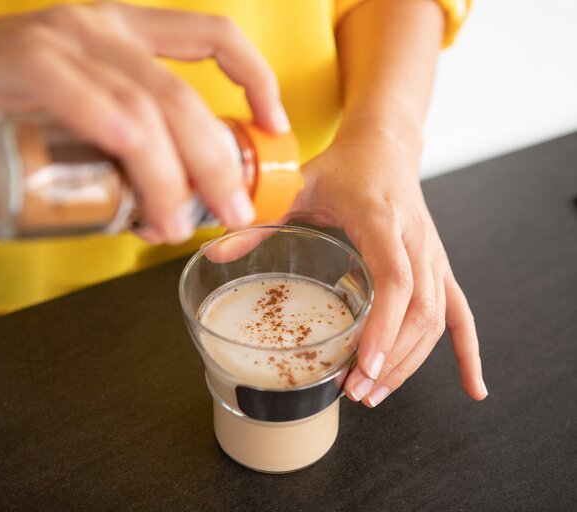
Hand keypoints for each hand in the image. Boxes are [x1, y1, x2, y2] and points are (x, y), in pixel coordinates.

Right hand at [0, 3, 289, 242]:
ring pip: (142, 107)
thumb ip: (119, 146)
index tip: (275, 125)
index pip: (209, 35)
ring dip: (171, 176)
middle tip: (232, 212)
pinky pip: (81, 96)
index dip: (255, 75)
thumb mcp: (76, 112)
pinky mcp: (20, 61)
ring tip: (176, 225)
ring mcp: (62, 40)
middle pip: (183, 96)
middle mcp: (101, 28)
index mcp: (123, 32)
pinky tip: (137, 178)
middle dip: (218, 161)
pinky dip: (116, 134)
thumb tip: (164, 208)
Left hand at [290, 120, 487, 406]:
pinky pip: (460, 314)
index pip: (394, 281)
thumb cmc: (345, 166)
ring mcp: (432, 257)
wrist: (387, 147)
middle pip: (419, 311)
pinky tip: (472, 387)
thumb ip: (262, 216)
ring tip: (374, 393)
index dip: (383, 327)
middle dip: (391, 358)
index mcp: (382, 221)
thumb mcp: (299, 184)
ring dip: (411, 362)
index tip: (365, 366)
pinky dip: (466, 352)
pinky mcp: (438, 267)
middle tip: (356, 391)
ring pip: (436, 319)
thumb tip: (215, 251)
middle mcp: (416, 242)